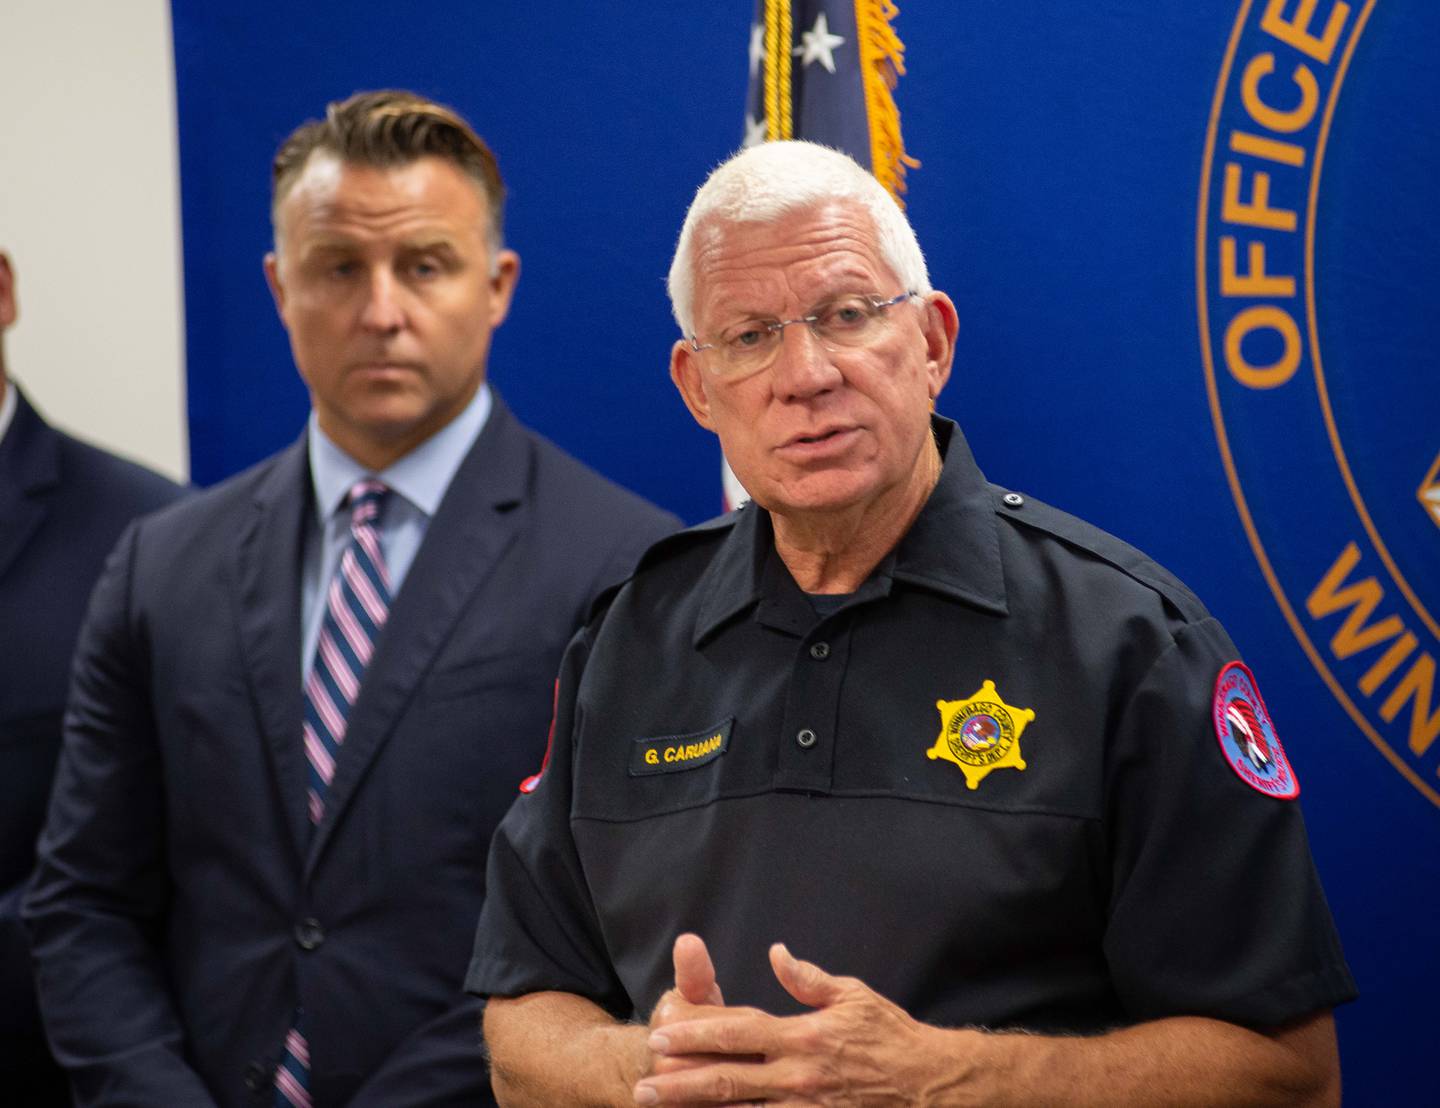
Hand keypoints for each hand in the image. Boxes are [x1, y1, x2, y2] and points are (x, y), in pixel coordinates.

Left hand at [635, 943, 960, 1105]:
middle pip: (727, 1080)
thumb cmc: (891, 1036)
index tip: (663, 1035)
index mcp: (803, 1036)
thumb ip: (808, 978)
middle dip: (680, 1083)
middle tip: (643, 1085)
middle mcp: (798, 1076)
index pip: (738, 1032)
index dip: (696, 1034)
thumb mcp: (852, 996)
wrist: (931, 1086)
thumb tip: (776, 952)